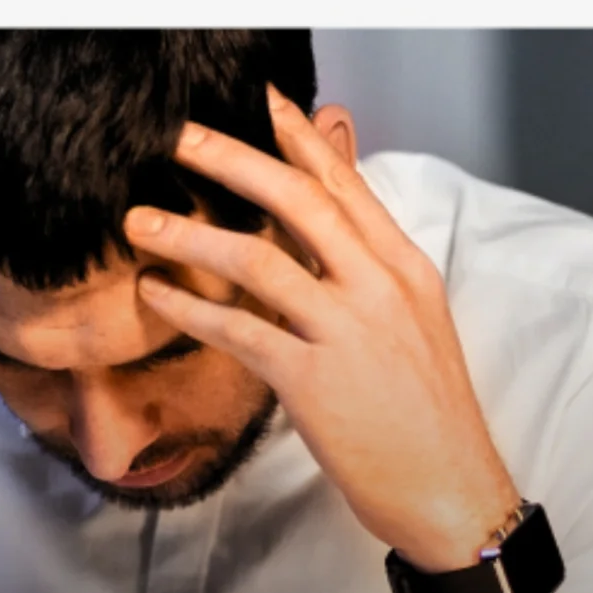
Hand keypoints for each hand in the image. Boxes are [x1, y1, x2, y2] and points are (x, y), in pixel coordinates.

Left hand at [124, 87, 521, 571]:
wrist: (452, 492)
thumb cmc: (428, 418)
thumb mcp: (413, 326)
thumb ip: (369, 272)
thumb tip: (332, 236)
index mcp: (405, 270)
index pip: (345, 187)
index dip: (300, 139)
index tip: (262, 100)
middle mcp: (379, 289)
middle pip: (299, 201)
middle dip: (234, 160)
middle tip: (180, 138)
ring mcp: (347, 333)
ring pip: (258, 260)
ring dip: (191, 235)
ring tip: (139, 222)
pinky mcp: (313, 382)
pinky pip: (239, 330)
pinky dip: (189, 308)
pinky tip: (155, 294)